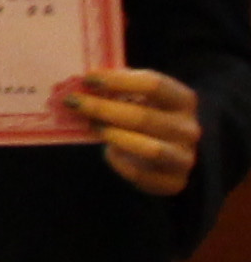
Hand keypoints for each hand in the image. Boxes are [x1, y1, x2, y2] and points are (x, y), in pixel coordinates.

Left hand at [68, 65, 205, 198]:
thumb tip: (82, 83)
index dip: (119, 80)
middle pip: (144, 117)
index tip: (88, 79)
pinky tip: (110, 152)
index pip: (154, 84)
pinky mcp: (173, 182)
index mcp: (182, 100)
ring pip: (149, 148)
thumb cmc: (146, 118)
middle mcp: (188, 129)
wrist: (167, 157)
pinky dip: (120, 162)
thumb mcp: (139, 98)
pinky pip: (140, 174)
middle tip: (74, 103)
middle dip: (103, 109)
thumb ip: (118, 90)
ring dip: (115, 136)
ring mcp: (184, 157)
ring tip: (93, 127)